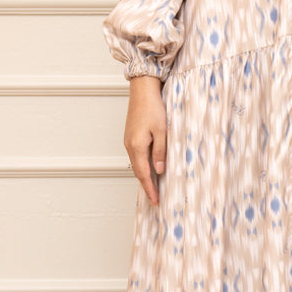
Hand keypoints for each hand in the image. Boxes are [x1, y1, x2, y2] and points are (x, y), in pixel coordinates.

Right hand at [124, 74, 165, 205]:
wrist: (142, 90)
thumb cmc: (153, 107)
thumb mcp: (162, 131)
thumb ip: (161, 152)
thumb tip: (159, 170)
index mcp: (137, 146)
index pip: (144, 174)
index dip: (150, 189)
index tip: (155, 201)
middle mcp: (130, 146)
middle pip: (138, 172)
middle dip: (147, 186)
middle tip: (155, 199)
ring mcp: (129, 140)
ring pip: (137, 164)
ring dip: (145, 176)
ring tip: (154, 187)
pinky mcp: (131, 135)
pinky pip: (136, 156)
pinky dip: (143, 165)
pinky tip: (150, 168)